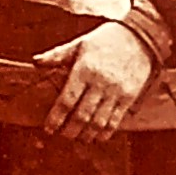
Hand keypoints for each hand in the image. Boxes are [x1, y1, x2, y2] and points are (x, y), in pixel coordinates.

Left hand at [36, 22, 154, 142]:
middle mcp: (100, 82)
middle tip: (62, 134)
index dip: (56, 118)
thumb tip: (35, 61)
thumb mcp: (80, 44)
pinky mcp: (128, 97)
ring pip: (98, 122)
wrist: (139, 37)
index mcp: (84, 69)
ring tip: (78, 137)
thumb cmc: (105, 40)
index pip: (67, 100)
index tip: (49, 128)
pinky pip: (115, 121)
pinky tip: (96, 136)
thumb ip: (57, 55)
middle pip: (81, 116)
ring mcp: (116, 91)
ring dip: (86, 134)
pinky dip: (104, 133)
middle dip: (69, 130)